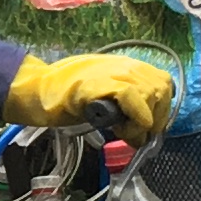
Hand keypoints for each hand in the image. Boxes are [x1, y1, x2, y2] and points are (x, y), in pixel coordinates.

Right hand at [5, 51, 175, 143]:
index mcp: (126, 66)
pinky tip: (122, 130)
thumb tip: (144, 125)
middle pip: (162, 88)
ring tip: (124, 134)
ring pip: (151, 93)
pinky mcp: (101, 84)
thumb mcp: (103, 92)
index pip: (162, 82)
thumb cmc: (65, 95)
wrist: (38, 90)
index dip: (162, 109)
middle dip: (156, 118)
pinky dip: (136, 116)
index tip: (150, 128)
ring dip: (143, 121)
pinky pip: (132, 98)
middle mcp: (125, 65)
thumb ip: (124, 101)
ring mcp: (114, 72)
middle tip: (136, 136)